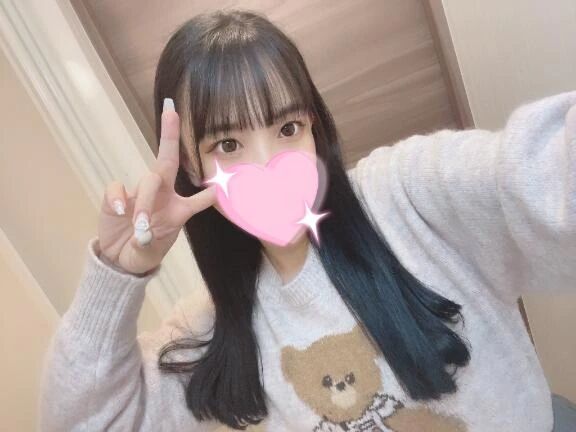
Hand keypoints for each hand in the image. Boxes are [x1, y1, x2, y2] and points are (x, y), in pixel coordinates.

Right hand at [97, 99, 216, 275]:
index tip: (224, 181)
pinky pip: (117, 188)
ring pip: (147, 180)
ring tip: (141, 226)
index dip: (211, 192)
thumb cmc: (145, 251)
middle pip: (166, 161)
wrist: (120, 261)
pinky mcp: (115, 198)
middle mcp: (161, 195)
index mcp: (177, 208)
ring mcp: (138, 194)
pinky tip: (121, 212)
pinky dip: (119, 198)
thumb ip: (157, 238)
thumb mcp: (156, 249)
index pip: (199, 197)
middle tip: (171, 112)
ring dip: (146, 201)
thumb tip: (148, 231)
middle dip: (169, 135)